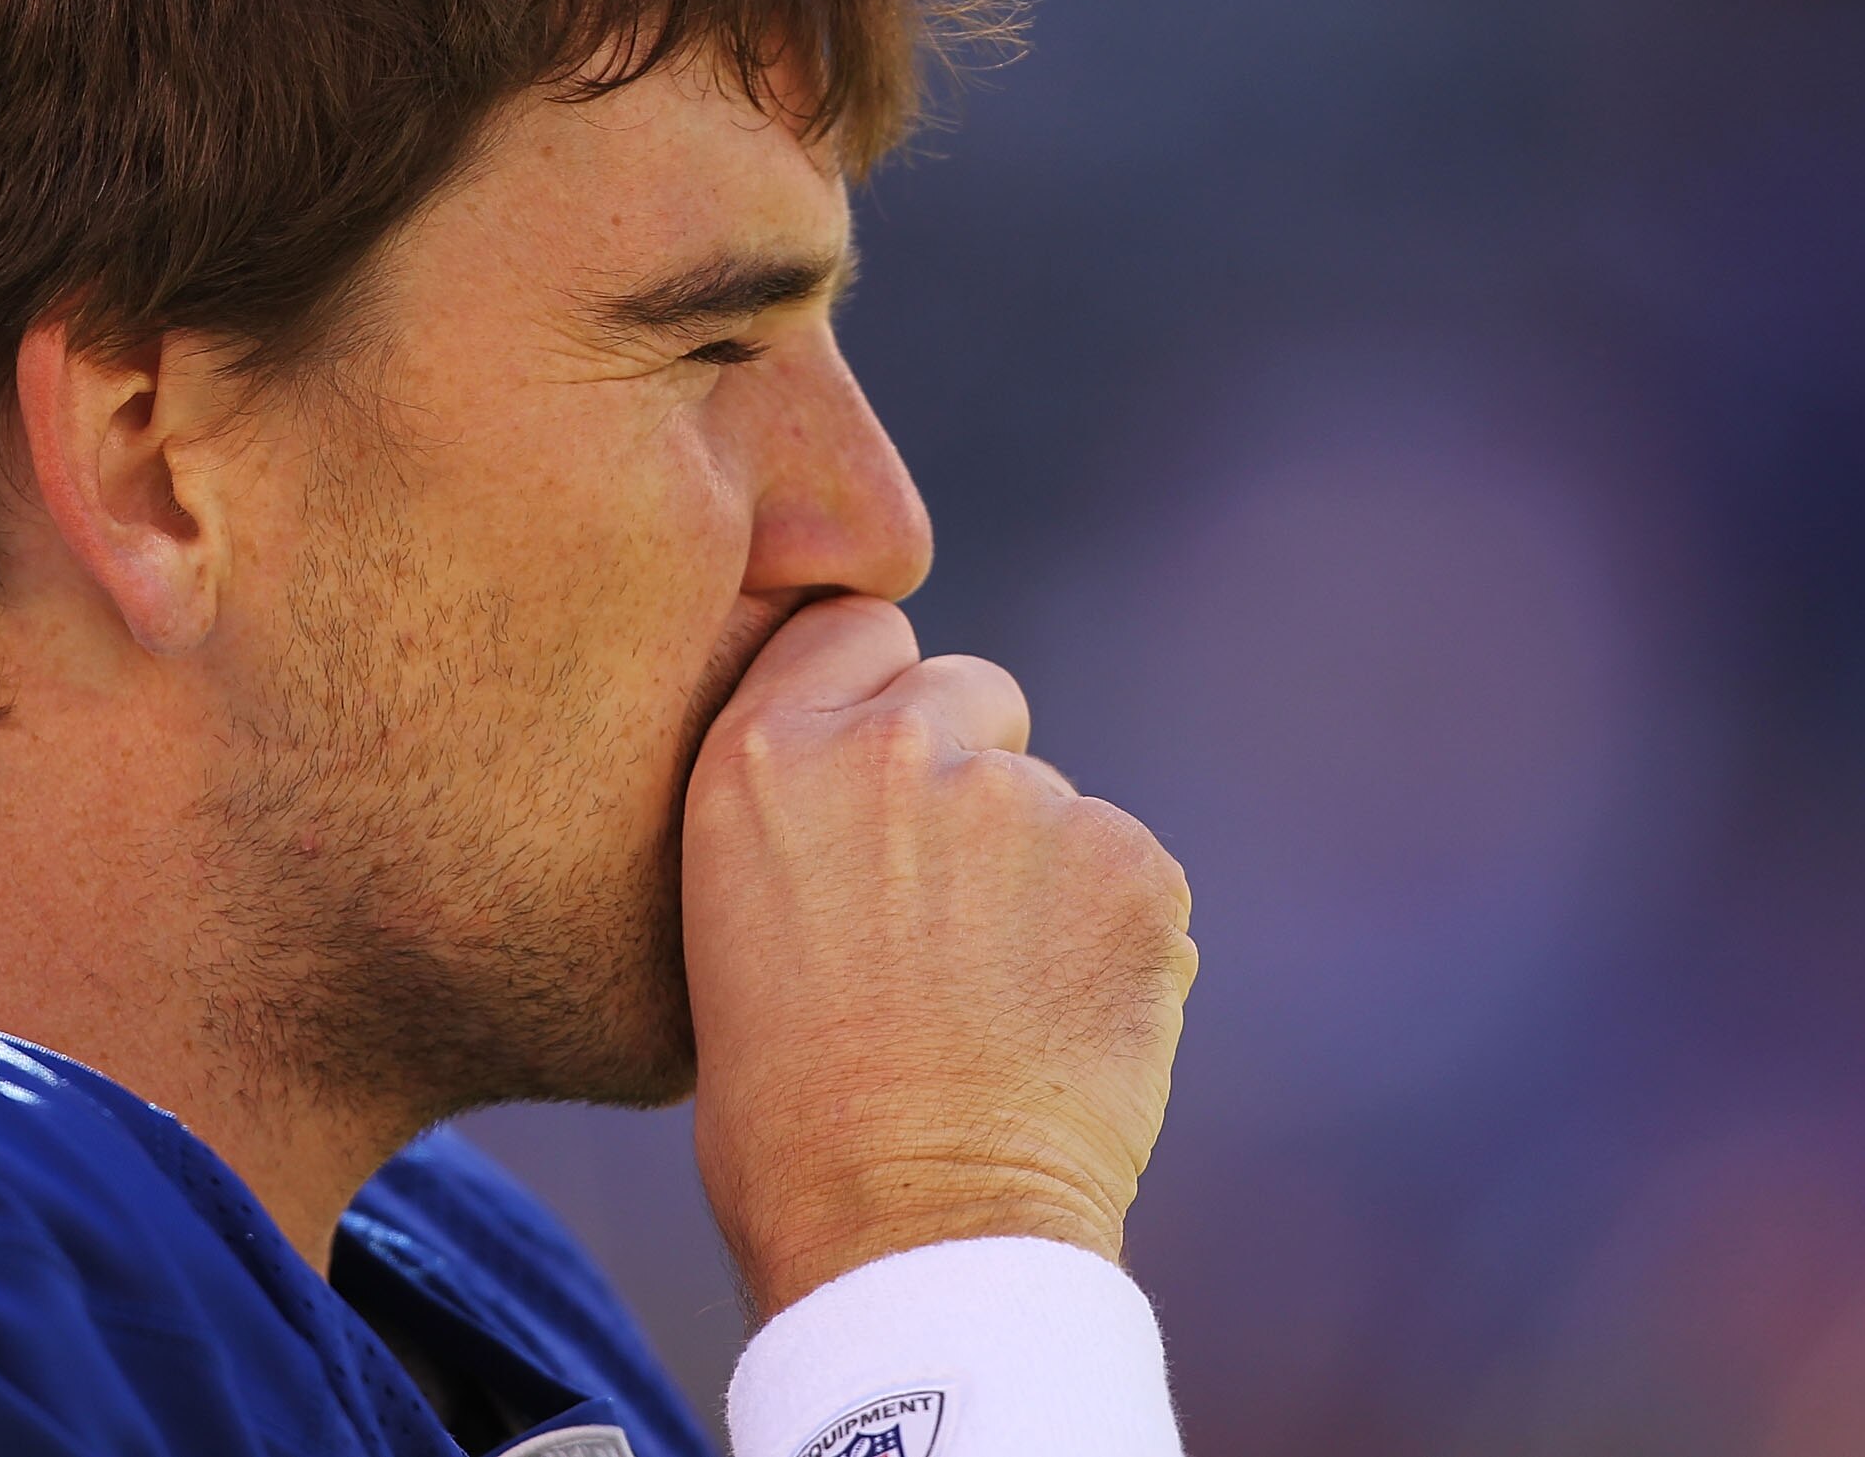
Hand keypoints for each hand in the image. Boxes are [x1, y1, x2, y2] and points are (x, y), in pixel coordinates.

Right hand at [680, 595, 1196, 1317]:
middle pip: (969, 689)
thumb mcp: (731, 928)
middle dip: (970, 770)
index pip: (854, 627)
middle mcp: (893, 746)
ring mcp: (1020, 797)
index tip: (882, 771)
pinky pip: (1129, 872)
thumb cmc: (789, 1123)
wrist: (910, 1236)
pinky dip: (1112, 938)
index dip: (877, 694)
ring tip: (997, 1009)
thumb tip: (875, 805)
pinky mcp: (1132, 861)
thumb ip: (805, 821)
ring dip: (1040, 874)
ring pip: (1053, 799)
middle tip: (948, 911)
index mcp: (763, 756)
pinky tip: (1064, 1031)